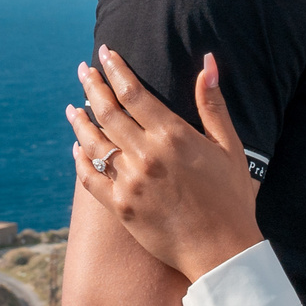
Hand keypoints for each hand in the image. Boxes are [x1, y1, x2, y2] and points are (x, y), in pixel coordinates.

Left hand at [68, 47, 261, 281]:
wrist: (222, 251)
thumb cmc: (232, 198)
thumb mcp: (230, 147)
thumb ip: (213, 105)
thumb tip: (208, 62)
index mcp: (174, 136)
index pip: (134, 92)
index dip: (116, 69)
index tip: (105, 54)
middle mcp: (147, 156)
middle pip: (108, 112)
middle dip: (93, 86)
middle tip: (83, 71)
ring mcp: (130, 182)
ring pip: (93, 143)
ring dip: (80, 121)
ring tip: (72, 108)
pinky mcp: (120, 207)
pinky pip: (90, 178)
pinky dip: (80, 160)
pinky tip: (77, 149)